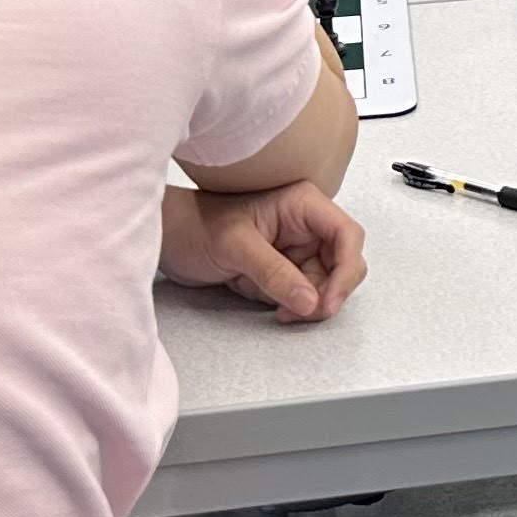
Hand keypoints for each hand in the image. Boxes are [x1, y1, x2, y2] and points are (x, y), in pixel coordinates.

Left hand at [160, 182, 364, 323]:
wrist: (170, 240)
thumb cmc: (196, 226)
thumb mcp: (236, 247)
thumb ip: (275, 273)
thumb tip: (311, 301)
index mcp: (302, 204)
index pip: (346, 234)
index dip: (347, 268)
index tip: (330, 300)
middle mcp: (306, 225)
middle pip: (344, 261)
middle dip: (331, 290)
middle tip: (309, 311)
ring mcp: (297, 249)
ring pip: (327, 282)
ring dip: (311, 303)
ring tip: (283, 312)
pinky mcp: (285, 270)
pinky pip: (306, 293)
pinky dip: (296, 307)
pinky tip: (276, 309)